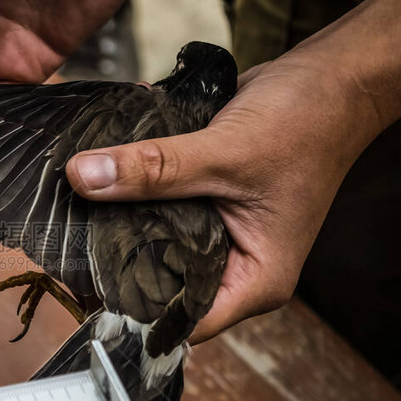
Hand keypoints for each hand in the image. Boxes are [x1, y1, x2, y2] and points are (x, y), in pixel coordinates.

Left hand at [66, 52, 382, 342]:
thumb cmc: (306, 124)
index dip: (133, 310)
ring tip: (75, 207)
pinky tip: (100, 178)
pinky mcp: (205, 201)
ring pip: (155, 240)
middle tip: (68, 240)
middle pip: (161, 281)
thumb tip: (85, 177)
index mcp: (255, 280)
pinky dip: (135, 191)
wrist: (331, 78)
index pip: (182, 321)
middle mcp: (235, 265)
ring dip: (120, 221)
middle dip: (117, 260)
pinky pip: (159, 206)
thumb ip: (154, 170)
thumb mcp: (225, 152)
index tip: (84, 284)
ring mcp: (219, 234)